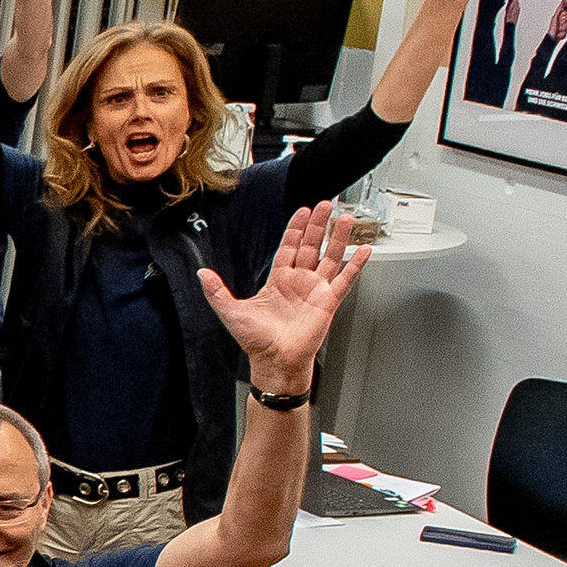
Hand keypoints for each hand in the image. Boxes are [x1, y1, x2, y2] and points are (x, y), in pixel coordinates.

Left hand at [197, 201, 366, 391]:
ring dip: (339, 237)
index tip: (303, 211)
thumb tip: (201, 273)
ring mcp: (316, 290)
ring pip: (330, 257)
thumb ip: (216, 291)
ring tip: (346, 218)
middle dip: (319, 224)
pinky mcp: (328, 302)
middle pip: (312, 245)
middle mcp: (299, 282)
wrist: (274, 361)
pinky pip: (345, 279)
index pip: (289, 247)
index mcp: (278, 280)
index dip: (296, 228)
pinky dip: (356, 264)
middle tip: (327, 204)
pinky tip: (364, 249)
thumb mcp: (230, 312)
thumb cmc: (256, 341)